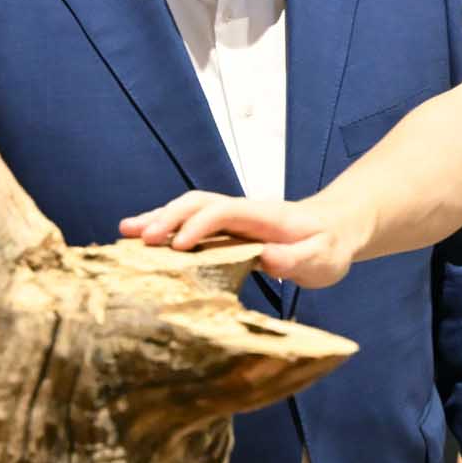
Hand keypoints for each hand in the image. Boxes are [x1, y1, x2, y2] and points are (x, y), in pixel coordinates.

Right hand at [119, 192, 356, 287]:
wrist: (335, 228)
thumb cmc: (329, 245)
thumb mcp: (324, 258)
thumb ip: (298, 259)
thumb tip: (267, 260)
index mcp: (266, 217)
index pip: (226, 212)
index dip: (200, 226)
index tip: (178, 246)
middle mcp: (244, 211)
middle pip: (199, 203)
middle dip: (168, 217)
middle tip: (138, 238)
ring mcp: (234, 218)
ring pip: (190, 208)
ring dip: (159, 217)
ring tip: (125, 232)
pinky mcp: (228, 229)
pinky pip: (192, 222)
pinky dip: (166, 226)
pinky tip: (145, 239)